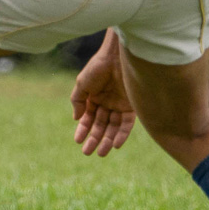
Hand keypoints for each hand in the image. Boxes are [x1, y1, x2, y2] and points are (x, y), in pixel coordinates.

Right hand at [70, 32, 135, 156]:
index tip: (78, 141)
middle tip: (88, 152)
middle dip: (94, 139)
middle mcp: (107, 104)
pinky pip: (127, 124)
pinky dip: (122, 134)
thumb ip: (78, 100)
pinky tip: (116, 144)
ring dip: (107, 140)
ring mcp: (120, 105)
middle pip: (101, 125)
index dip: (83, 130)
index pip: (88, 118)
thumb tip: (76, 119)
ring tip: (101, 153)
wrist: (117, 57)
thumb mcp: (82, 83)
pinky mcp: (132, 106)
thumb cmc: (98, 67)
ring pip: (113, 127)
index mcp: (94, 98)